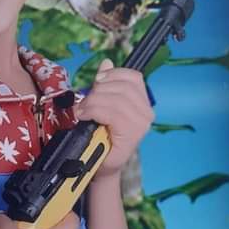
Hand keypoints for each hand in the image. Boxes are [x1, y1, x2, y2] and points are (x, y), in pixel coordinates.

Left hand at [74, 59, 153, 176]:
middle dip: (98, 91)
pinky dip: (93, 111)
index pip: (133, 77)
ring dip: (92, 102)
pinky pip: (111, 112)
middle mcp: (147, 112)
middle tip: (84, 104)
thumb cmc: (101, 137)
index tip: (96, 81)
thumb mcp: (102, 105)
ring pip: (115, 99)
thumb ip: (105, 85)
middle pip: (122, 86)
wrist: (101, 166)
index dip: (113, 74)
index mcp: (143, 102)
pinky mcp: (132, 133)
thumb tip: (106, 62)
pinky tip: (85, 117)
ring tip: (82, 112)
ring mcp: (141, 123)